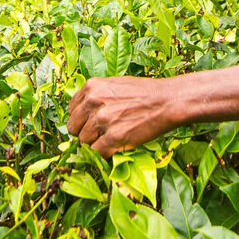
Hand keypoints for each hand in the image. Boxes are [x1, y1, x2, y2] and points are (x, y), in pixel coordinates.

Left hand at [66, 75, 182, 156]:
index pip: (72, 110)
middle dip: (85, 134)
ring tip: (112, 139)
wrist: (167, 101)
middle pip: (74, 128)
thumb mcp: (115, 84)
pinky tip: (116, 146)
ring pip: (84, 142)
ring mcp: (102, 120)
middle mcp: (93, 102)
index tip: (89, 124)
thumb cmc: (144, 92)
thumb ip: (96, 96)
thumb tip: (83, 113)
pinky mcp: (113, 137)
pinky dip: (105, 153)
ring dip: (96, 144)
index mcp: (91, 87)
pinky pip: (97, 152)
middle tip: (100, 135)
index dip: (81, 120)